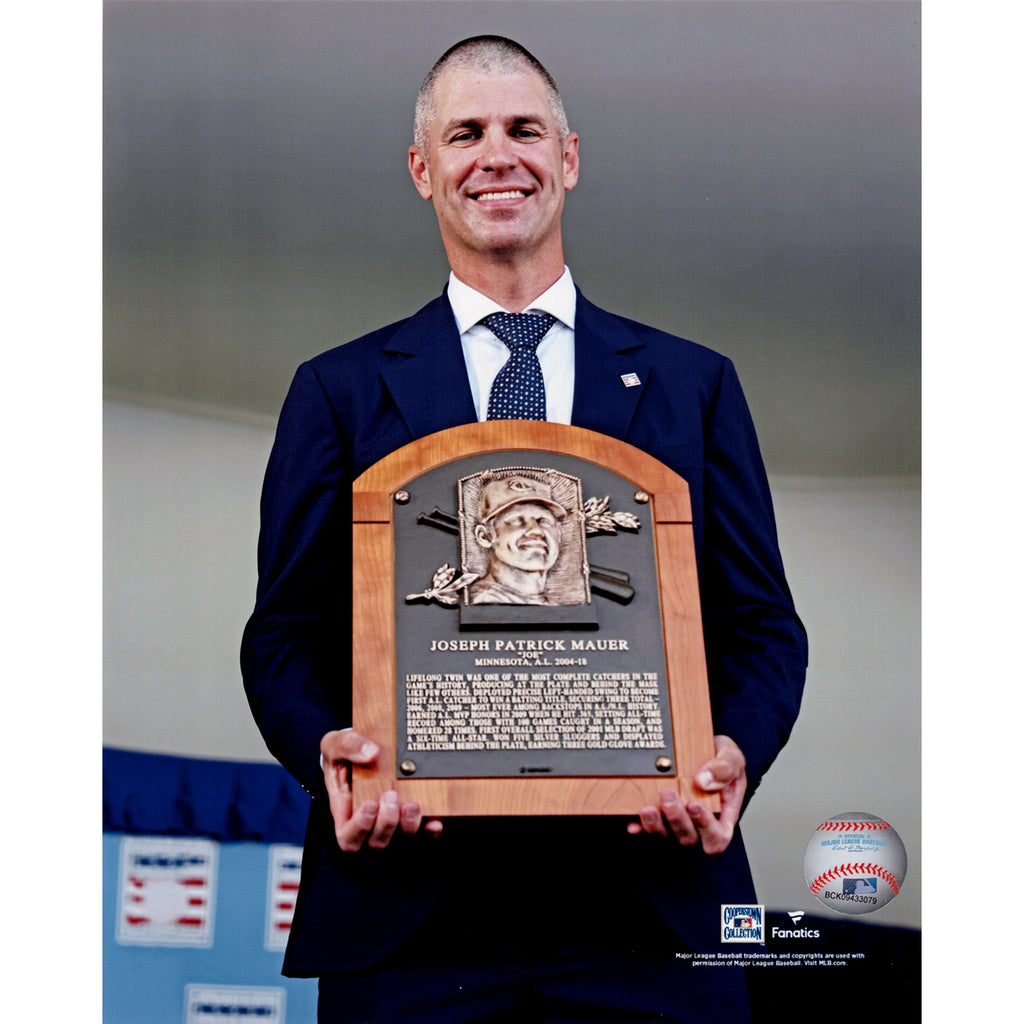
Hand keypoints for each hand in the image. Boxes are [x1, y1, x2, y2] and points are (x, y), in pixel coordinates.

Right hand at [320, 729, 442, 851]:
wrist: (364, 749)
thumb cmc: (344, 753)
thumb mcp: (335, 743)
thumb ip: (347, 746)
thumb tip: (370, 753)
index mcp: (346, 812)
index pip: (348, 837)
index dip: (359, 828)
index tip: (370, 804)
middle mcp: (370, 823)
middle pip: (377, 842)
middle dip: (387, 823)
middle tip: (391, 795)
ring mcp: (393, 822)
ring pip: (401, 839)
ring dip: (409, 826)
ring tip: (412, 804)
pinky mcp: (412, 817)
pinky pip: (423, 833)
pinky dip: (429, 830)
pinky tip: (434, 819)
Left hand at [627, 735, 746, 854]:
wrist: (703, 748)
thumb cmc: (722, 759)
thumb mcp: (731, 757)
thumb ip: (724, 769)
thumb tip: (703, 782)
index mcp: (723, 816)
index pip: (717, 836)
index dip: (706, 828)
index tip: (694, 805)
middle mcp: (699, 825)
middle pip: (689, 838)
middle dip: (677, 819)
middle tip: (668, 794)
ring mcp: (678, 823)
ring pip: (666, 836)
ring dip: (656, 826)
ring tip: (647, 808)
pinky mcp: (660, 817)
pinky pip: (648, 828)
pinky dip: (640, 826)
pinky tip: (632, 821)